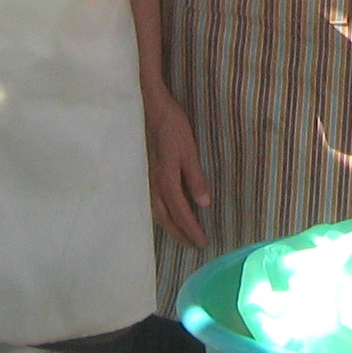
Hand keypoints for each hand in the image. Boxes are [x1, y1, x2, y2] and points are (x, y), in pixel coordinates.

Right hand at [143, 90, 214, 248]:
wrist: (151, 107)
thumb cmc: (173, 126)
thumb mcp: (189, 149)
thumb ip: (195, 176)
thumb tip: (204, 203)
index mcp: (166, 179)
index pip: (180, 212)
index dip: (191, 229)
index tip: (202, 242)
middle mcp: (154, 184)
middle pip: (166, 217)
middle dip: (180, 233)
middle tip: (193, 245)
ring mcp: (148, 179)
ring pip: (157, 212)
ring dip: (169, 226)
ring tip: (181, 235)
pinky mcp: (147, 172)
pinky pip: (153, 202)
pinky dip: (161, 214)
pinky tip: (166, 214)